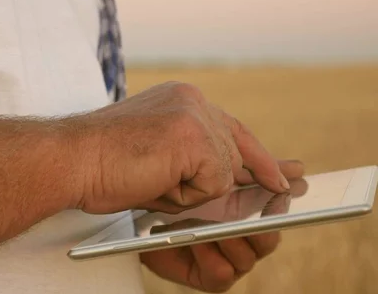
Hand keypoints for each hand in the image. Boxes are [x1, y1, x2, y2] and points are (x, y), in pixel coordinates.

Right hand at [69, 82, 295, 213]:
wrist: (68, 160)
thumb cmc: (101, 164)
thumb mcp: (157, 156)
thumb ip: (194, 158)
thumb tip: (233, 179)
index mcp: (181, 99)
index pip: (231, 128)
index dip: (256, 156)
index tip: (282, 174)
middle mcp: (192, 99)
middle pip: (237, 148)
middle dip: (245, 177)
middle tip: (277, 186)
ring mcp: (194, 115)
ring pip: (224, 170)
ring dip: (192, 191)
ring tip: (150, 180)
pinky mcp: (192, 137)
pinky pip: (213, 183)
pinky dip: (185, 196)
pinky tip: (153, 182)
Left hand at [139, 178, 305, 292]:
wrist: (142, 208)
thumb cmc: (179, 188)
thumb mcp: (213, 167)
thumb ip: (252, 165)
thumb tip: (299, 168)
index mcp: (251, 213)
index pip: (278, 212)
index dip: (285, 204)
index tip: (288, 190)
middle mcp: (244, 240)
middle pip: (269, 239)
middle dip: (263, 225)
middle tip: (255, 208)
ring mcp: (228, 260)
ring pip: (247, 257)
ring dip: (232, 238)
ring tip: (218, 224)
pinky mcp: (208, 276)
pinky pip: (221, 271)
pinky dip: (211, 255)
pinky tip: (198, 240)